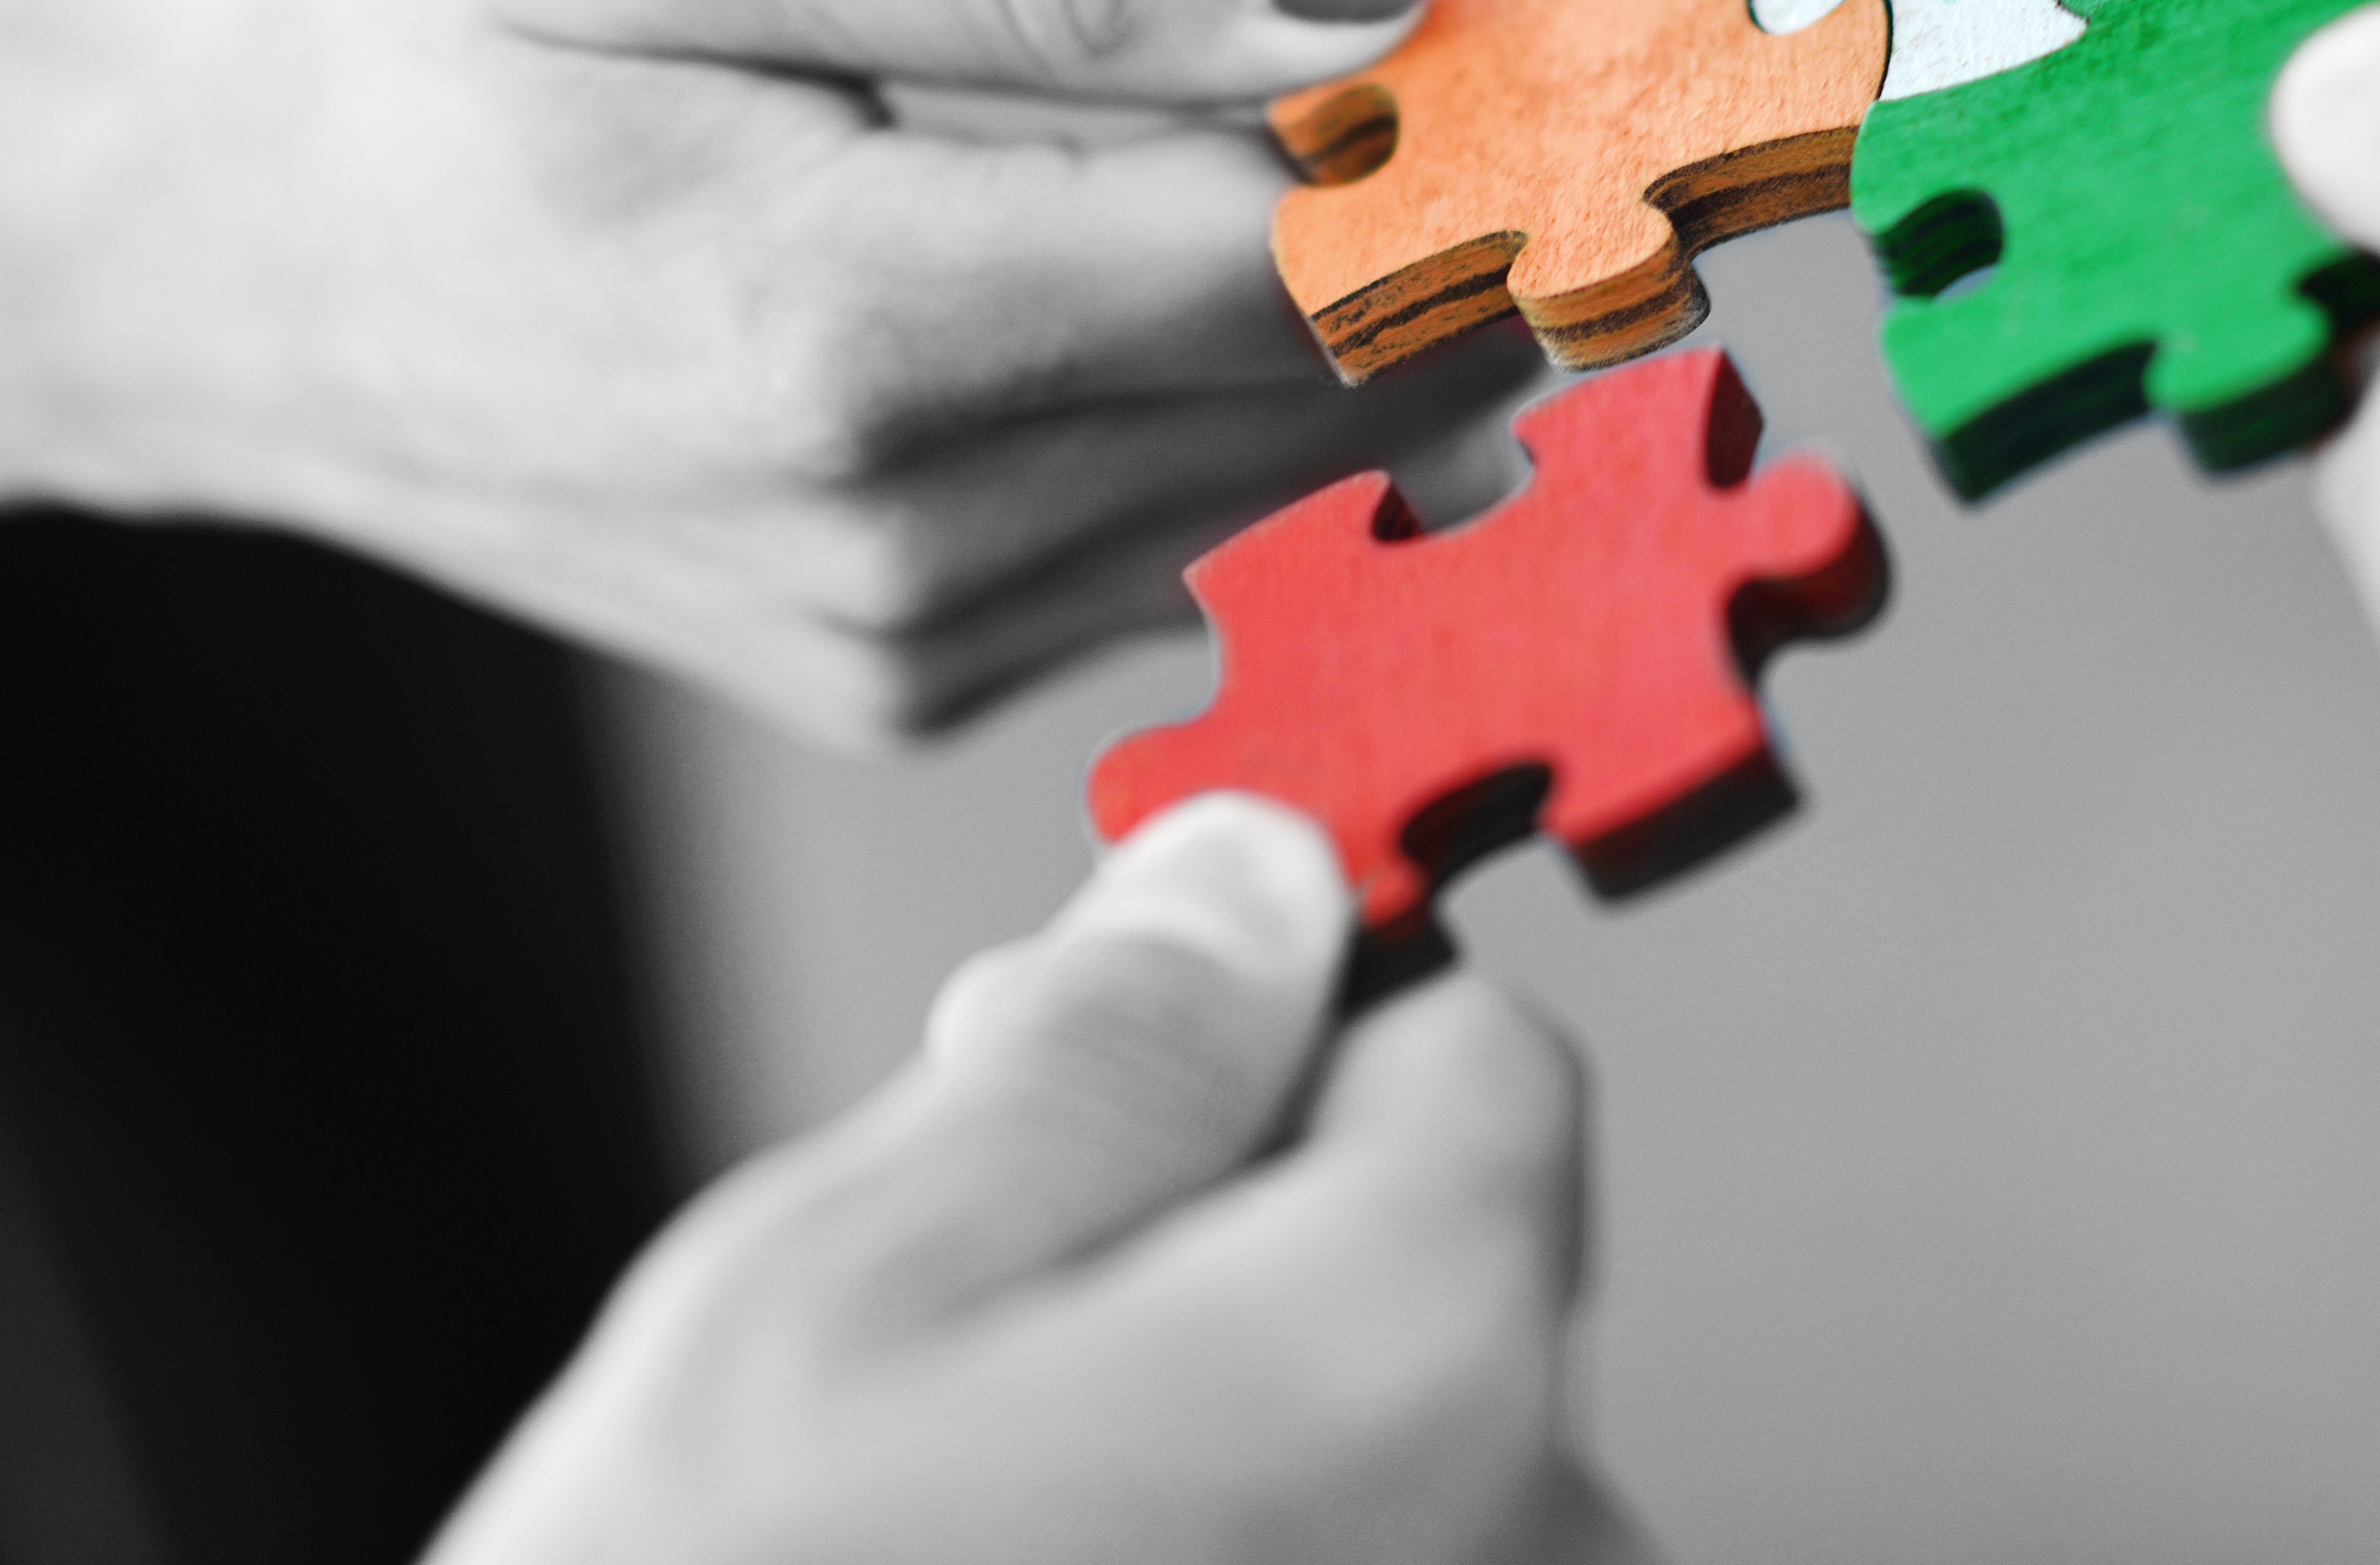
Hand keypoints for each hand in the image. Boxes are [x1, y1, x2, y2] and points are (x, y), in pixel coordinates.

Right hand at [0, 0, 1525, 740]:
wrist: (150, 253)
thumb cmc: (374, 25)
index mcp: (845, 338)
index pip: (1322, 265)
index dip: (1484, 123)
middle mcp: (902, 547)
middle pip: (1347, 386)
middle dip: (1455, 189)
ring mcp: (908, 642)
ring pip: (1299, 473)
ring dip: (1368, 280)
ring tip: (1318, 71)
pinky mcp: (903, 668)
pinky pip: (1187, 531)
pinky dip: (1246, 374)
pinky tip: (1184, 218)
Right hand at [429, 796, 1650, 1564]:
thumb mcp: (841, 1289)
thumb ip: (1100, 1058)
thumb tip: (1243, 881)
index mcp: (1429, 1351)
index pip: (1477, 1056)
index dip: (1285, 1022)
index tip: (1125, 1046)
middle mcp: (1538, 1542)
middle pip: (1427, 1274)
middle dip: (1214, 1251)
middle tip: (954, 1341)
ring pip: (1372, 1462)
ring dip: (1199, 1449)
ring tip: (952, 1541)